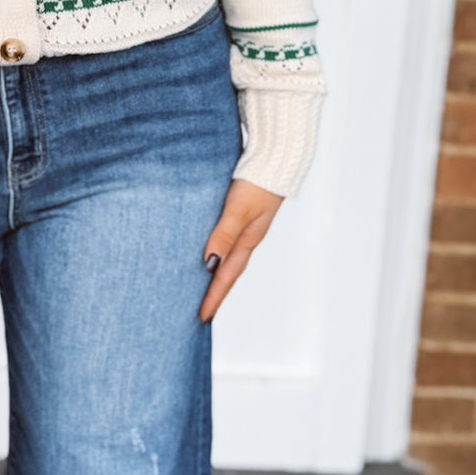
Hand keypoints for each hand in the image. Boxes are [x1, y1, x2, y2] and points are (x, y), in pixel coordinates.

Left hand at [199, 178, 283, 321]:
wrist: (276, 156)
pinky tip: (207, 251)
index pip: (226, 277)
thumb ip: (224, 234)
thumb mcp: (240, 210)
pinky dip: (216, 252)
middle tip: (200, 313)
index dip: (213, 298)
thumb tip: (208, 263)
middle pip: (228, 272)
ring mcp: (245, 226)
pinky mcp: (241, 213)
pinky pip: (225, 240)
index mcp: (247, 241)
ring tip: (199, 288)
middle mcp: (246, 238)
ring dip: (215, 275)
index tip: (201, 318)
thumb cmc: (258, 182)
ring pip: (227, 257)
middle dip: (215, 293)